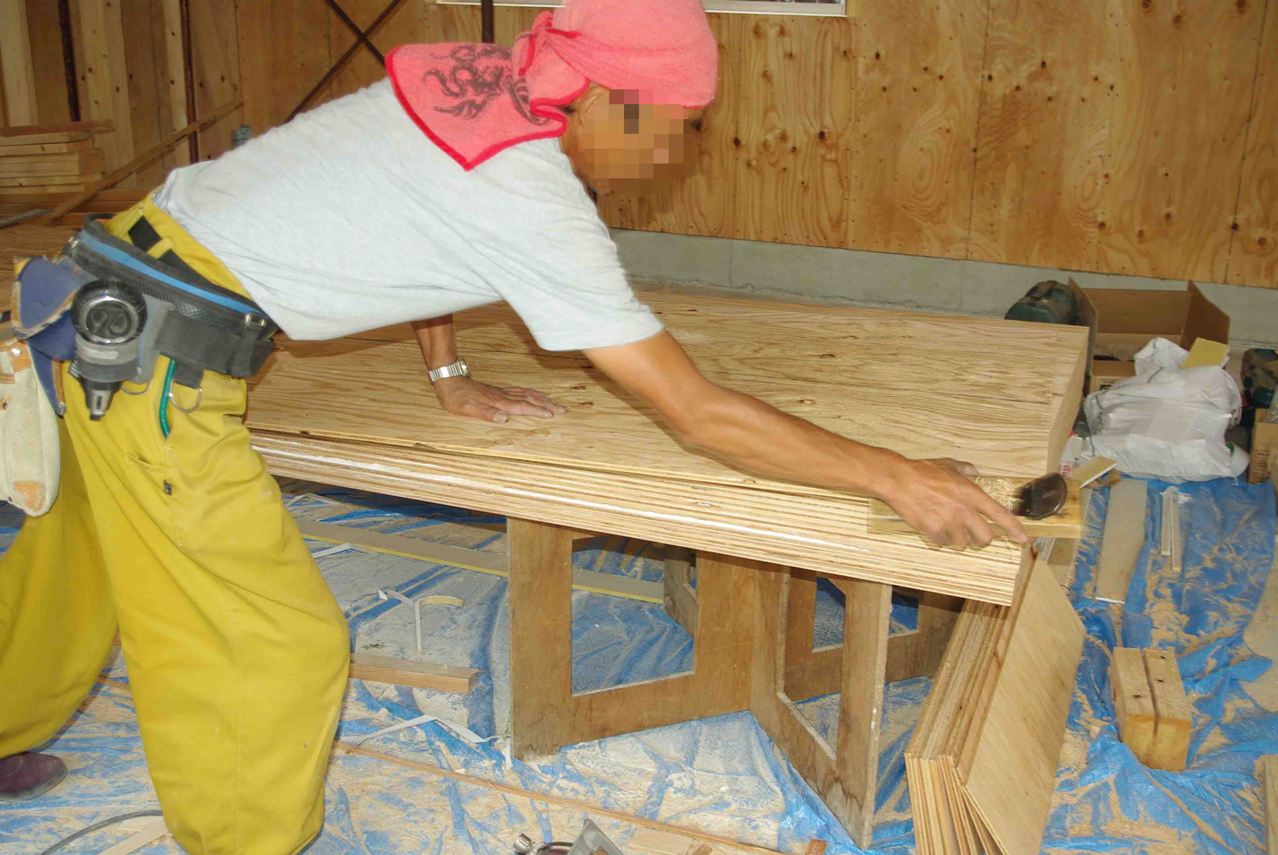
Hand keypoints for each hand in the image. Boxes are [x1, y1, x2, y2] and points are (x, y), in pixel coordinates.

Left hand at [432, 376, 566, 423]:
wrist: (449, 380)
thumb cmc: (456, 398)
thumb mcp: (467, 409)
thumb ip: (486, 413)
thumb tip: (504, 419)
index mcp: (498, 402)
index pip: (523, 407)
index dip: (537, 411)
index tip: (552, 415)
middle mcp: (503, 396)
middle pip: (530, 399)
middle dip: (547, 404)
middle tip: (563, 409)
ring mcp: (501, 392)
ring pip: (527, 393)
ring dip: (542, 398)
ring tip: (554, 402)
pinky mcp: (498, 390)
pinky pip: (520, 390)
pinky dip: (531, 392)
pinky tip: (534, 394)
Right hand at [880, 457, 1029, 548]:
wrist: (899, 480)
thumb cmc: (923, 470)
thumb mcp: (948, 464)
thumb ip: (965, 469)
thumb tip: (975, 472)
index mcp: (971, 494)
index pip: (1000, 515)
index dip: (1014, 529)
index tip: (1023, 539)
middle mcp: (963, 511)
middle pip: (985, 538)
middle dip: (982, 539)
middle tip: (974, 534)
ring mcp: (948, 523)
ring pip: (963, 543)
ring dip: (958, 538)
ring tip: (948, 526)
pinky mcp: (932, 531)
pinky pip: (943, 543)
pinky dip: (940, 539)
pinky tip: (934, 527)